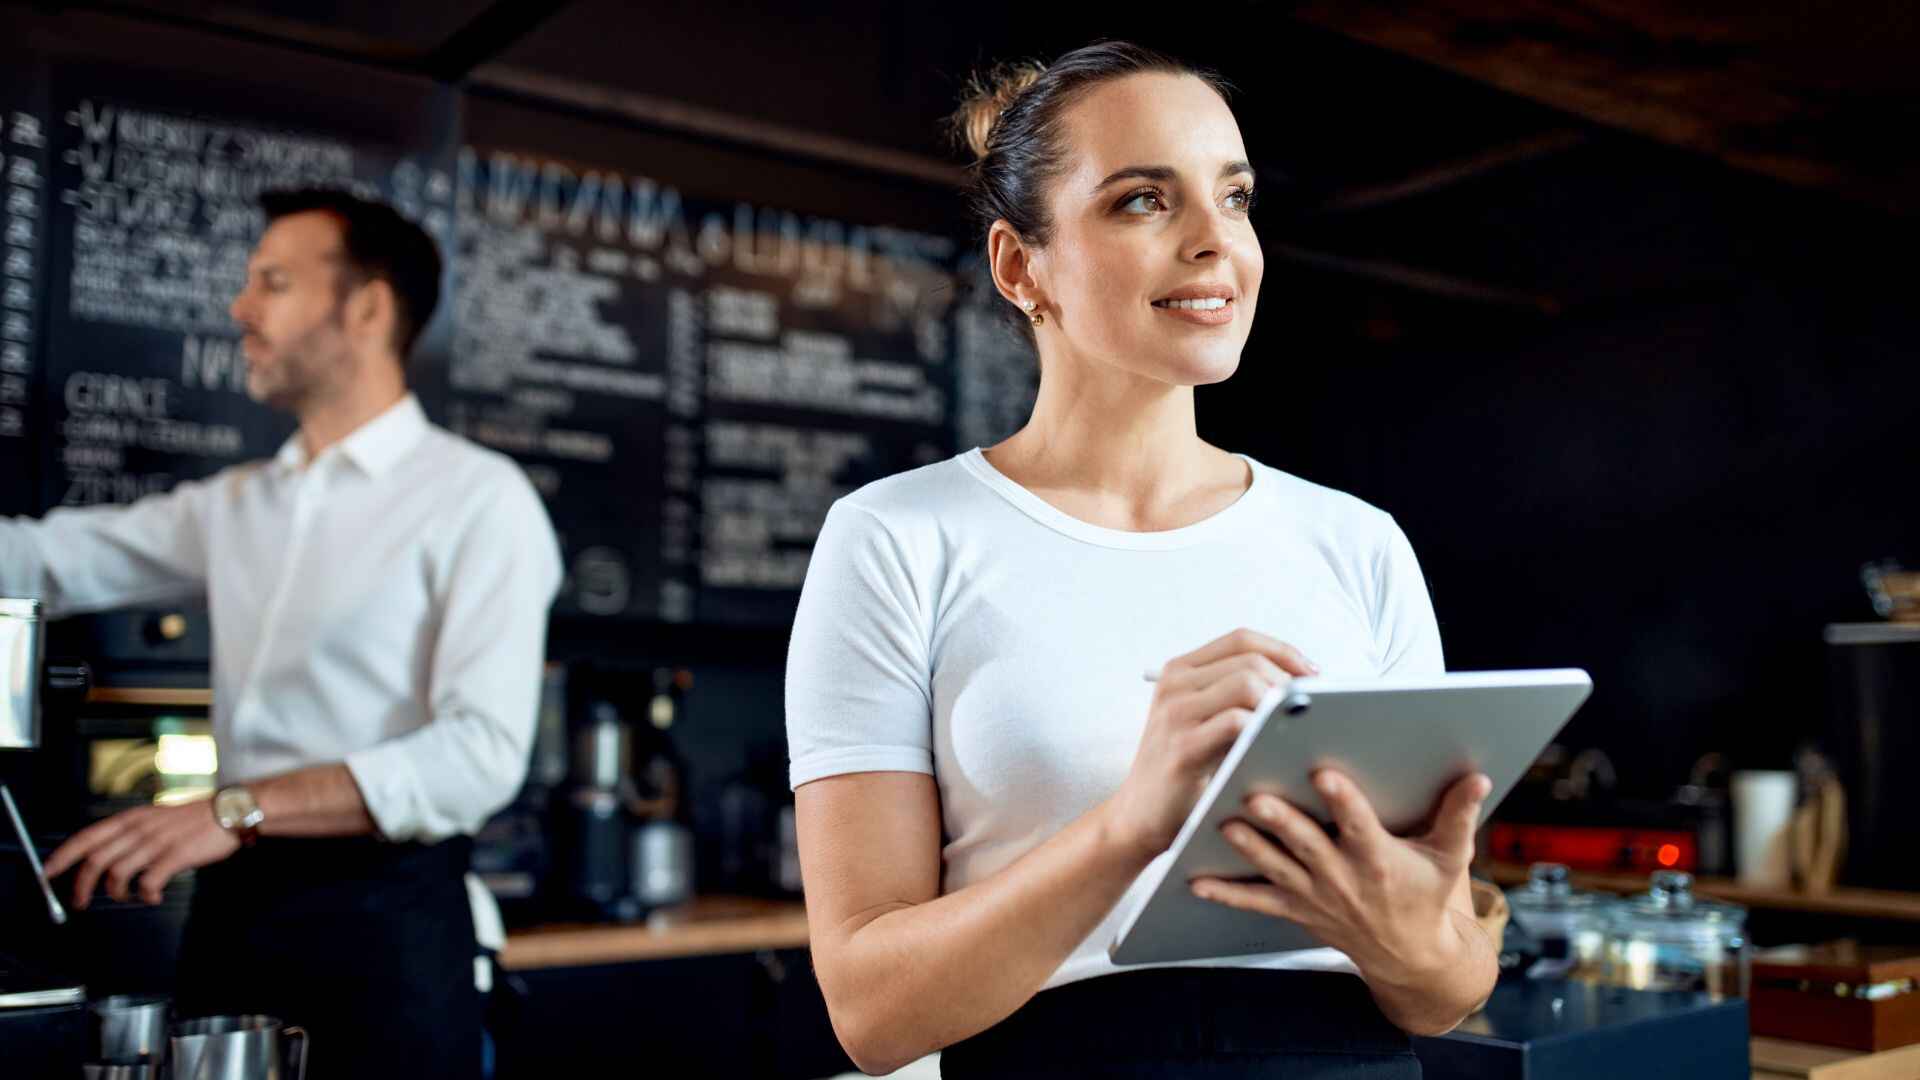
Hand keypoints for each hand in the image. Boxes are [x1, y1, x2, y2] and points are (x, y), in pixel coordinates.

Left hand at [43, 800, 240, 907]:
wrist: (230, 811)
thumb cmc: (195, 819)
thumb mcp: (156, 818)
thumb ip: (133, 834)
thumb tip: (108, 857)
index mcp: (132, 818)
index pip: (87, 837)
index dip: (63, 856)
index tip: (48, 873)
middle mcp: (140, 829)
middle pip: (96, 859)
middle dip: (81, 885)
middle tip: (78, 901)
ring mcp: (158, 842)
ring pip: (118, 873)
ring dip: (115, 892)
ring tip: (124, 896)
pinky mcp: (176, 855)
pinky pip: (149, 881)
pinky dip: (145, 894)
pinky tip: (151, 896)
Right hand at [1103, 629, 1317, 859]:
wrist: (1138, 818)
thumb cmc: (1184, 772)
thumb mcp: (1202, 722)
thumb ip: (1236, 697)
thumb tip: (1303, 686)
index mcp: (1180, 671)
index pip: (1242, 639)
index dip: (1284, 651)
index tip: (1312, 676)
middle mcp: (1174, 685)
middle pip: (1250, 659)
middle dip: (1289, 681)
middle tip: (1312, 709)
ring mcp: (1175, 713)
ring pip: (1246, 683)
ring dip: (1280, 704)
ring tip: (1298, 727)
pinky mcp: (1183, 747)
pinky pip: (1237, 721)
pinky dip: (1265, 729)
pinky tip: (1278, 747)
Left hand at [1192, 768, 1491, 983]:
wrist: (1409, 956)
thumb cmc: (1425, 895)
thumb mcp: (1449, 857)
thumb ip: (1459, 815)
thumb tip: (1477, 777)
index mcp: (1378, 859)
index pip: (1359, 825)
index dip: (1343, 801)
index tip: (1324, 773)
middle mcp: (1342, 877)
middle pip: (1307, 846)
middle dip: (1281, 822)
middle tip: (1255, 796)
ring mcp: (1314, 895)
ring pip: (1275, 867)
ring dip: (1248, 847)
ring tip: (1220, 824)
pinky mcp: (1296, 907)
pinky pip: (1256, 900)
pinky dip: (1226, 892)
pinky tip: (1194, 879)